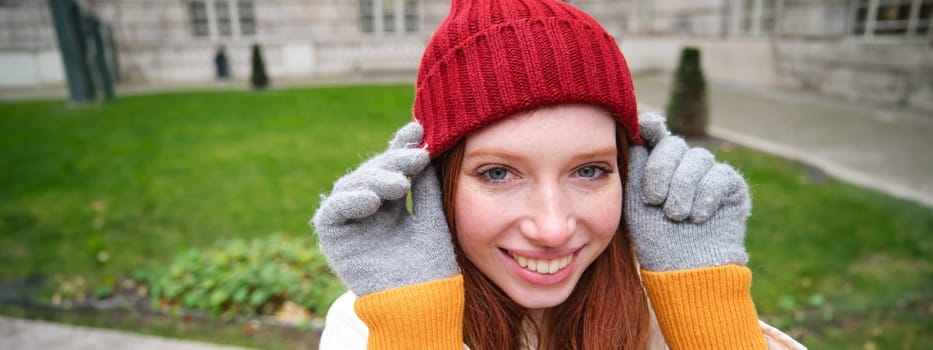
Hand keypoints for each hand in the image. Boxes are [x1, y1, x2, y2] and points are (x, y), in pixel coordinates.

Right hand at [311, 122, 457, 295]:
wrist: (421, 301)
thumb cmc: (431, 265)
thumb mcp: (431, 216)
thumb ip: (424, 184)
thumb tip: (424, 144)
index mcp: (391, 204)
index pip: (392, 169)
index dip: (400, 148)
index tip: (417, 130)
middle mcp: (368, 210)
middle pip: (372, 172)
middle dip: (393, 161)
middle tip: (416, 157)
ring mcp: (350, 222)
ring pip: (352, 184)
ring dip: (375, 179)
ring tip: (400, 184)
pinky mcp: (333, 237)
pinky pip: (332, 211)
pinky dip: (350, 201)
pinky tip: (373, 200)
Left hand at [626, 113, 750, 271]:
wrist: (682, 268)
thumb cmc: (654, 237)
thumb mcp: (636, 201)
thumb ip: (636, 168)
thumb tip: (637, 137)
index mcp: (657, 162)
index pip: (654, 133)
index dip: (651, 126)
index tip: (646, 128)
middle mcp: (683, 163)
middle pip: (673, 144)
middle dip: (661, 171)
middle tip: (656, 201)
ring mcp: (708, 172)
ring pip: (697, 158)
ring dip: (682, 190)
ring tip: (676, 217)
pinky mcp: (732, 185)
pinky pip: (719, 176)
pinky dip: (705, 198)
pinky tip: (698, 218)